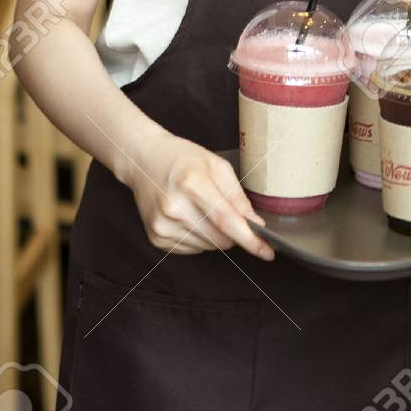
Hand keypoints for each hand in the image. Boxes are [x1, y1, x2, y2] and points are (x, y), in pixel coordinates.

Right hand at [125, 130, 274, 260]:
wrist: (142, 161)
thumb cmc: (181, 159)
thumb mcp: (215, 165)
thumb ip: (237, 196)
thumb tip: (254, 224)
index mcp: (191, 184)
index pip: (227, 221)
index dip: (250, 239)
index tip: (268, 251)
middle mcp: (174, 208)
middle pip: (220, 238)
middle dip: (234, 233)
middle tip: (228, 212)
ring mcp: (163, 225)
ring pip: (209, 247)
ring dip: (216, 235)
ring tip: (202, 208)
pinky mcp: (156, 238)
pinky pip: (193, 250)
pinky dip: (200, 238)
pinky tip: (191, 217)